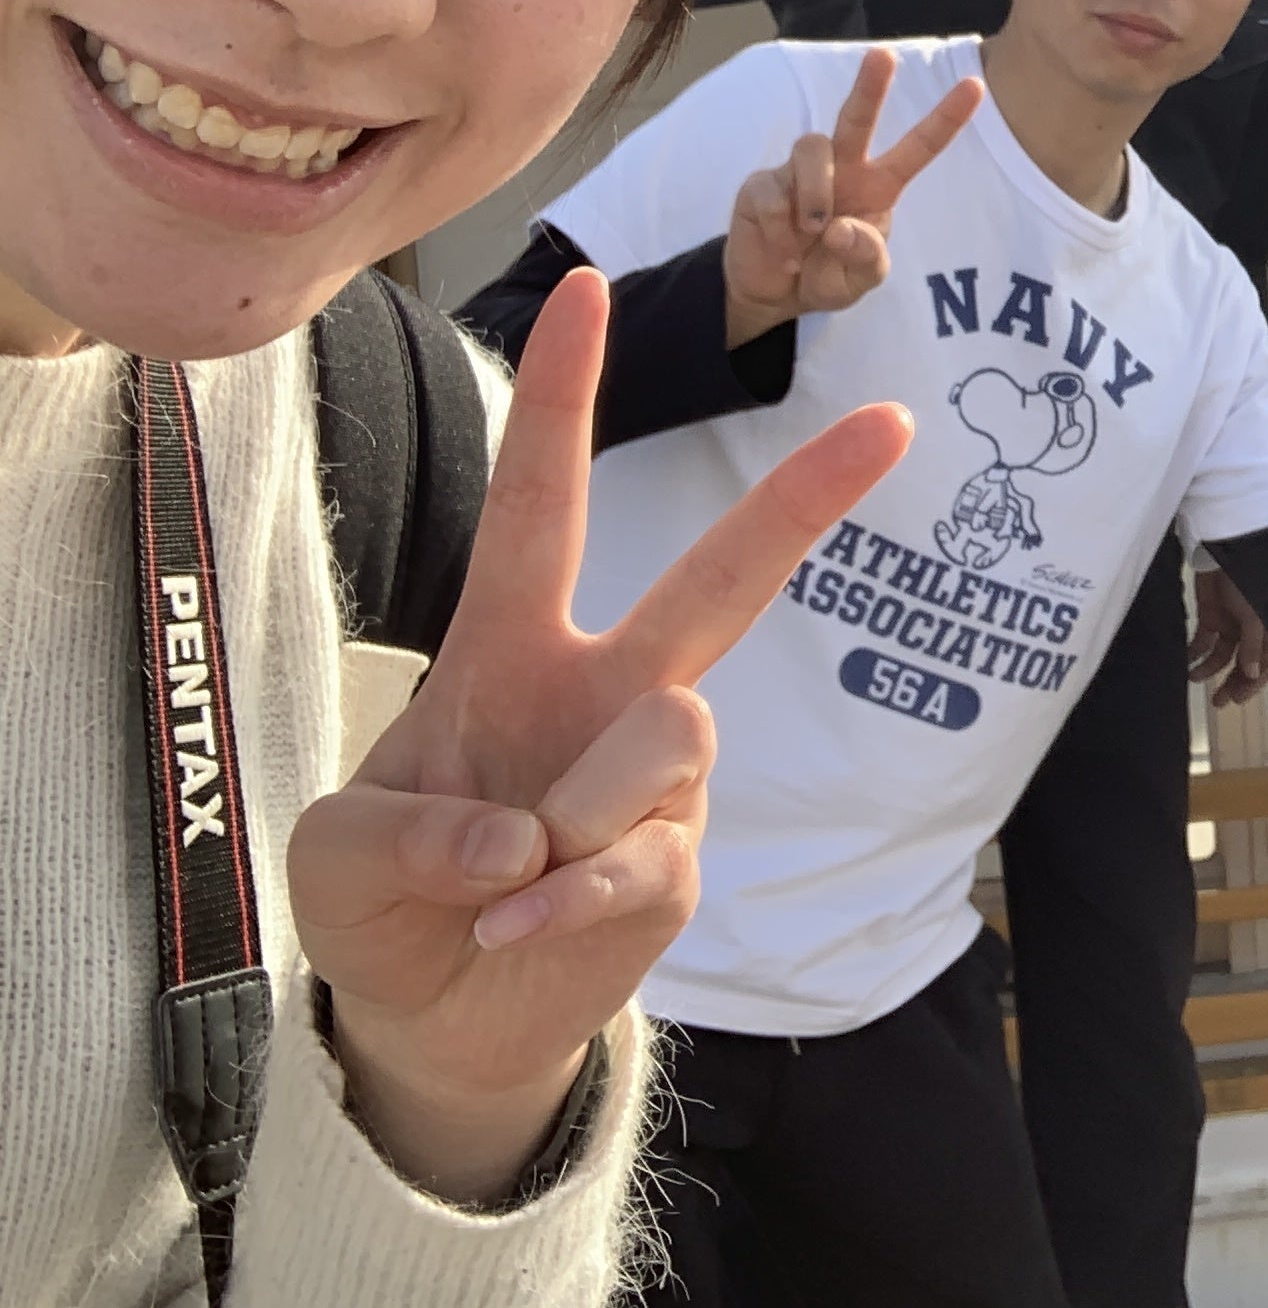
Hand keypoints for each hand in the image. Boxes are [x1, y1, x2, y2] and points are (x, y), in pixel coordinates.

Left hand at [289, 271, 910, 1199]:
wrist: (436, 1015)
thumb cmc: (388, 896)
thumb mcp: (335, 853)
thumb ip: (400, 832)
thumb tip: (520, 837)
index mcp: (513, 648)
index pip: (540, 503)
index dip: (558, 397)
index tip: (586, 292)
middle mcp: (604, 689)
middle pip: (719, 576)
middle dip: (806, 496)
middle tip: (893, 423)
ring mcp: (654, 776)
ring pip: (671, 729)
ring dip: (576, 813)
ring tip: (508, 882)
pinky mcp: (678, 861)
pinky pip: (647, 856)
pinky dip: (565, 903)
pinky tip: (516, 929)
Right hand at [724, 48, 983, 347]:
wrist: (775, 293)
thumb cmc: (829, 274)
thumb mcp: (861, 279)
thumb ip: (866, 257)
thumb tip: (840, 227)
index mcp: (879, 186)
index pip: (917, 148)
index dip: (945, 119)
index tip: (975, 86)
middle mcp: (842, 169)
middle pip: (856, 118)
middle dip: (870, 86)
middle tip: (883, 56)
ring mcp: (799, 172)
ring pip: (813, 148)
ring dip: (816, 193)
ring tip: (812, 231)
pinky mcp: (761, 184)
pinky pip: (771, 190)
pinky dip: (779, 227)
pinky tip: (783, 251)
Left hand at [1189, 566, 1267, 705]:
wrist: (1228, 548)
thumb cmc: (1249, 579)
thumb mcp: (1254, 614)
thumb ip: (1253, 644)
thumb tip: (1252, 674)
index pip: (1264, 666)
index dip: (1252, 685)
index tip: (1237, 699)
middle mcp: (1250, 632)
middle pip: (1243, 665)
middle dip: (1232, 683)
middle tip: (1218, 701)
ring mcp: (1229, 623)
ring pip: (1221, 656)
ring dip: (1209, 670)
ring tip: (1194, 678)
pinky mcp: (1209, 614)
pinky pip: (1202, 640)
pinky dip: (1194, 652)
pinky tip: (1187, 661)